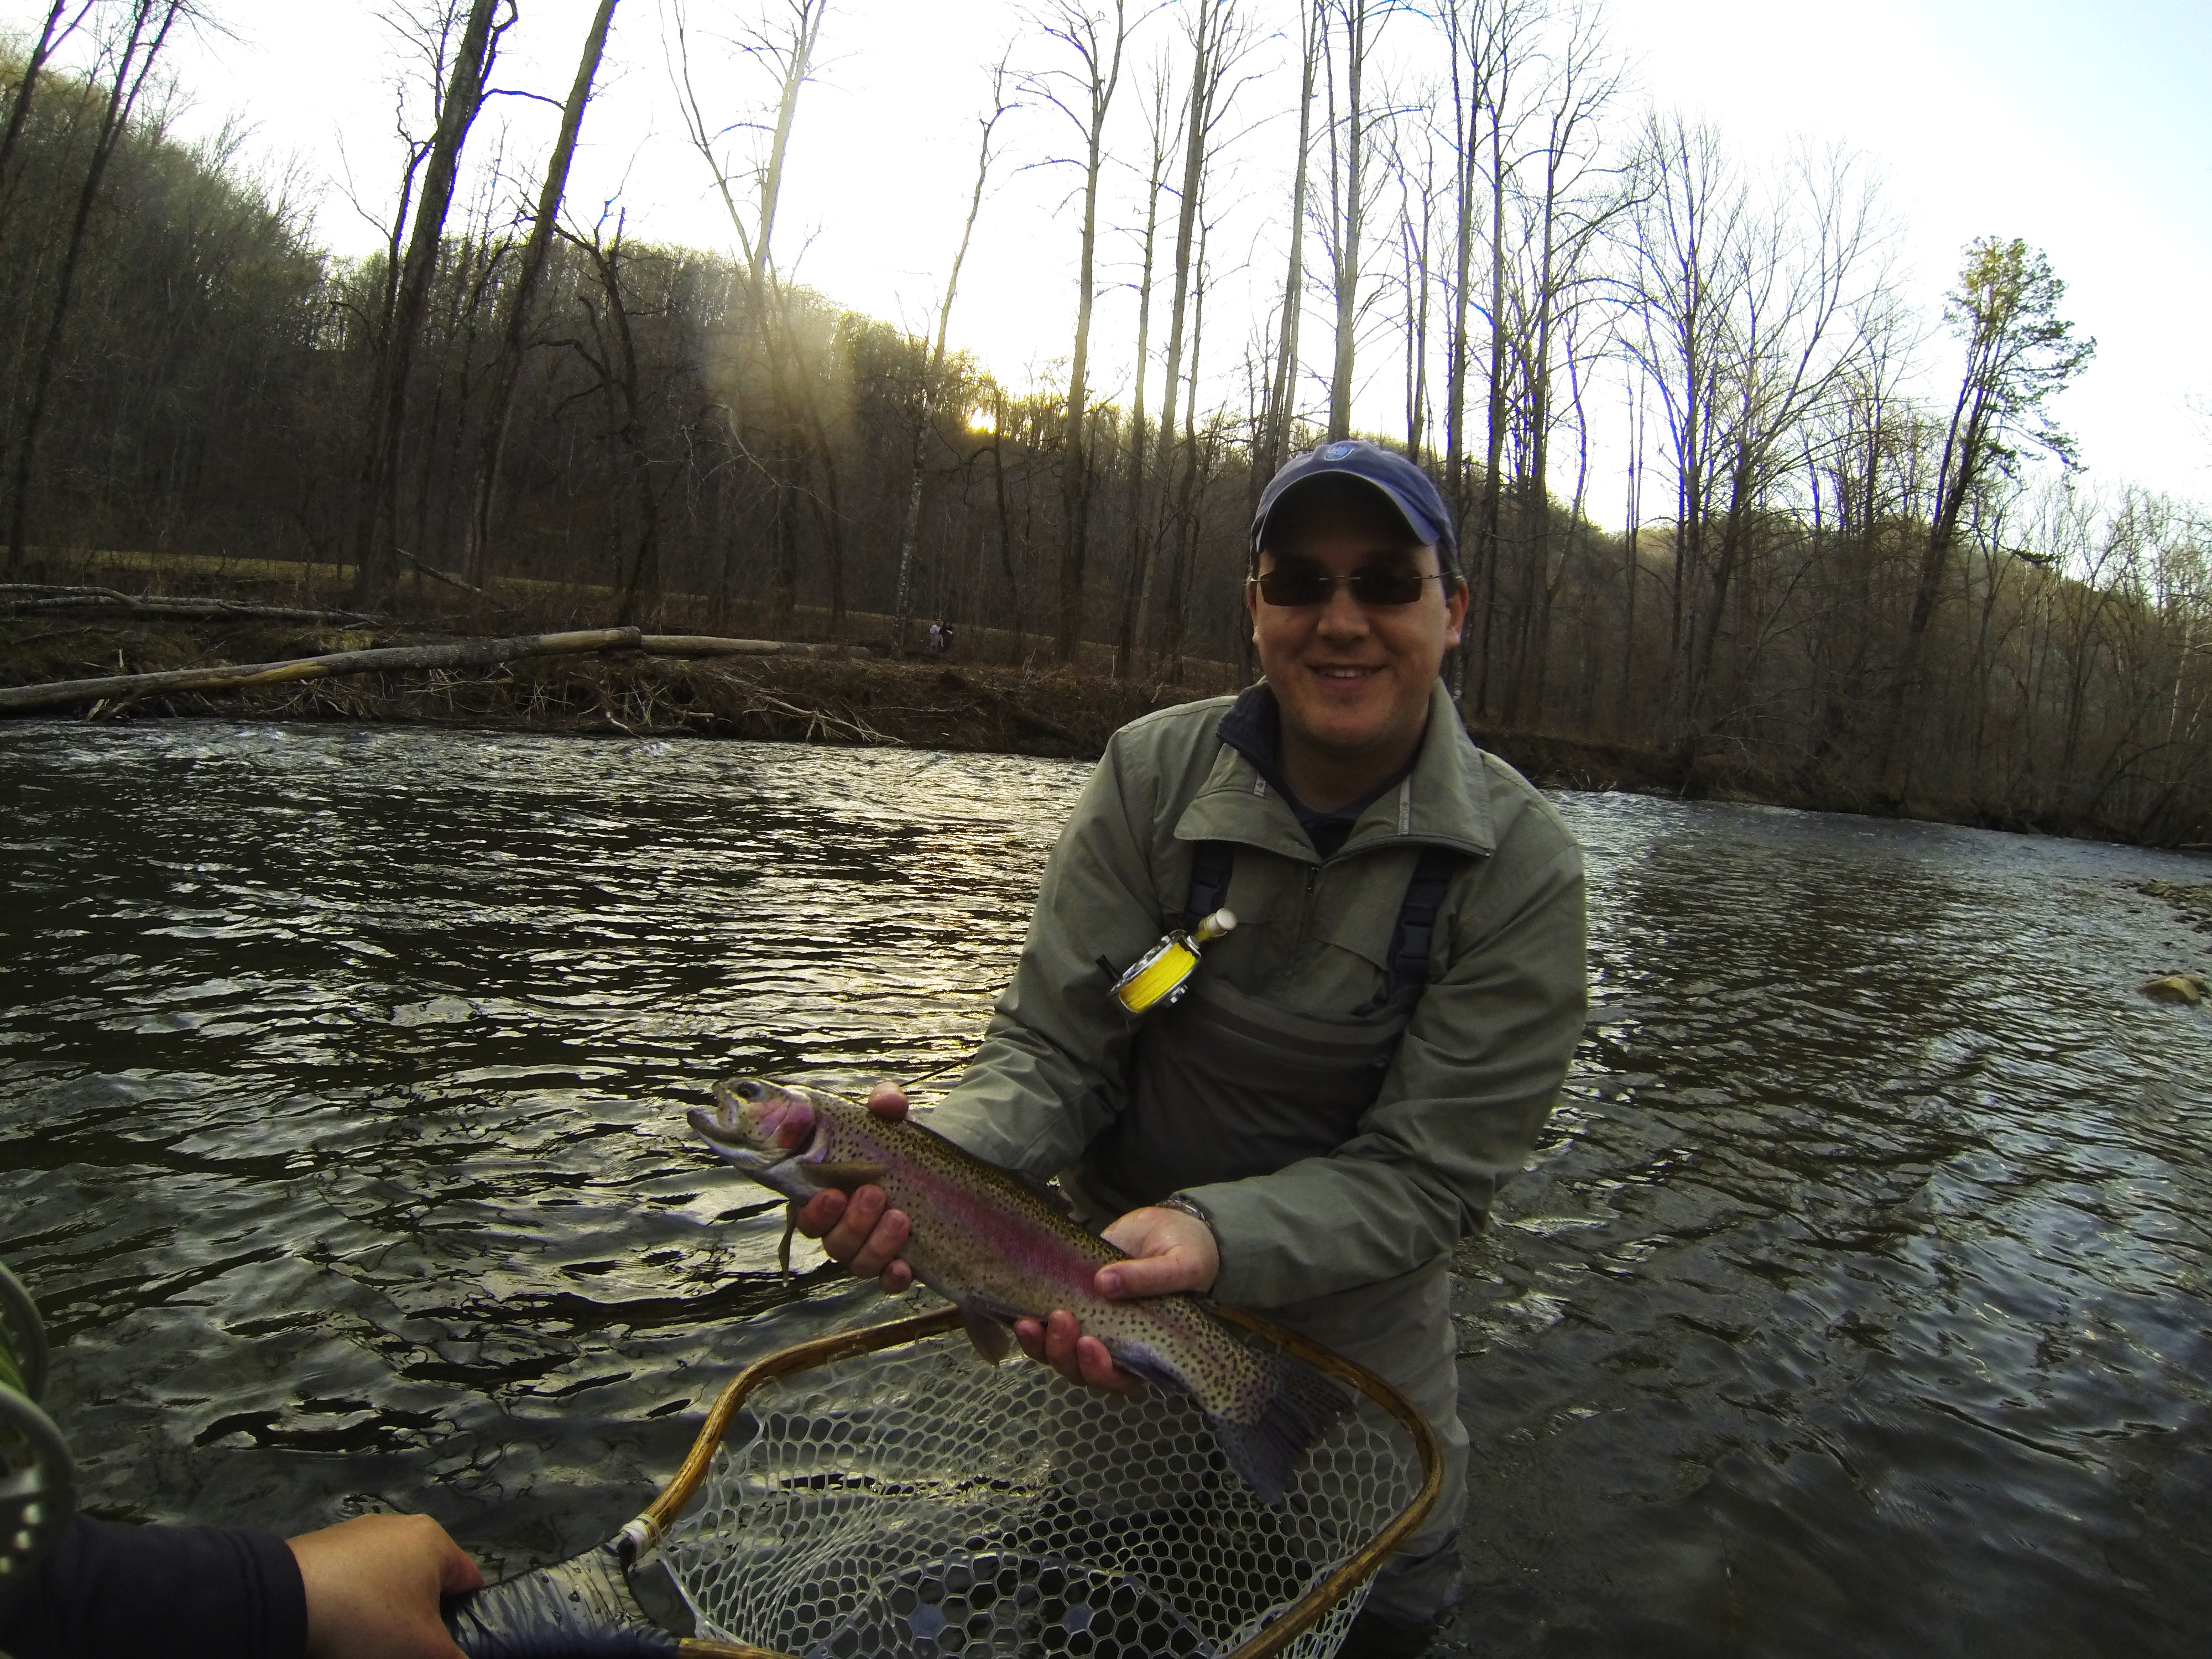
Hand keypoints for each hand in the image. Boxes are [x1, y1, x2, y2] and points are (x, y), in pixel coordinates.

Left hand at [287, 1512, 481, 1658]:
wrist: (284, 1600)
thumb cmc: (369, 1619)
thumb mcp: (422, 1651)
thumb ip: (454, 1658)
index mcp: (434, 1540)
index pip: (469, 1580)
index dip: (464, 1617)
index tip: (443, 1646)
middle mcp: (399, 1525)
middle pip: (424, 1580)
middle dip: (418, 1616)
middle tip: (401, 1648)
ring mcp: (356, 1532)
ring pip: (386, 1579)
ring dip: (383, 1609)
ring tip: (362, 1641)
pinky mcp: (320, 1544)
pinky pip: (350, 1578)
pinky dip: (349, 1602)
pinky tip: (334, 1626)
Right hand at [792, 1079, 913, 1292]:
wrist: (941, 1169)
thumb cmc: (901, 1146)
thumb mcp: (894, 1122)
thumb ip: (887, 1104)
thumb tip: (885, 1101)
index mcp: (829, 1195)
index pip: (806, 1215)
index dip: (815, 1212)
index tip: (833, 1193)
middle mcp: (843, 1228)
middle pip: (832, 1243)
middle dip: (851, 1223)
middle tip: (874, 1195)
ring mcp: (870, 1250)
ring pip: (858, 1263)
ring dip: (876, 1244)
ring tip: (900, 1217)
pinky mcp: (898, 1265)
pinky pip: (888, 1282)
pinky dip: (894, 1278)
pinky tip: (905, 1267)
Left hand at [1013, 1204, 1219, 1392]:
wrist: (1173, 1225)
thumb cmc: (1190, 1253)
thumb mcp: (1183, 1265)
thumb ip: (1151, 1277)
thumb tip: (1106, 1283)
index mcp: (1148, 1350)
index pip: (1120, 1379)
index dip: (1100, 1371)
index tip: (1090, 1343)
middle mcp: (1115, 1345)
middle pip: (1081, 1371)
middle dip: (1063, 1354)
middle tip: (1060, 1318)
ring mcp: (1091, 1324)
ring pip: (1058, 1354)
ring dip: (1041, 1345)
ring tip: (1029, 1321)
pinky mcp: (1071, 1301)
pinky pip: (1045, 1325)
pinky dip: (1031, 1325)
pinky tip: (1020, 1313)